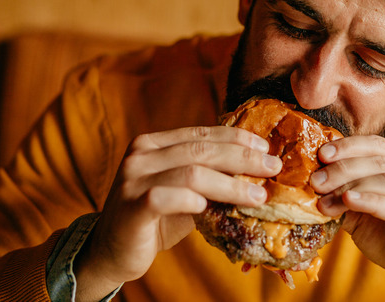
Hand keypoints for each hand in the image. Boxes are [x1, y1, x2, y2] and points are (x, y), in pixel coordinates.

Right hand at [74, 126, 281, 300]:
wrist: (111, 251)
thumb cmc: (154, 219)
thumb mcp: (183, 192)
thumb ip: (208, 176)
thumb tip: (256, 171)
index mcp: (153, 144)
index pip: (201, 134)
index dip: (236, 138)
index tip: (265, 148)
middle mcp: (141, 155)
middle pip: (201, 150)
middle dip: (242, 158)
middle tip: (272, 168)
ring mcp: (133, 179)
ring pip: (191, 172)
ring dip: (230, 184)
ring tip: (257, 196)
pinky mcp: (131, 206)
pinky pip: (167, 198)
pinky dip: (192, 200)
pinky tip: (210, 207)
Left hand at [310, 135, 384, 301]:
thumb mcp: (365, 211)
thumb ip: (347, 192)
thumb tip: (315, 178)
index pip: (378, 144)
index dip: (348, 146)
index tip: (321, 154)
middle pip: (379, 161)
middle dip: (343, 168)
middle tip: (316, 180)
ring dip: (349, 187)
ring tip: (324, 199)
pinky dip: (368, 201)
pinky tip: (347, 202)